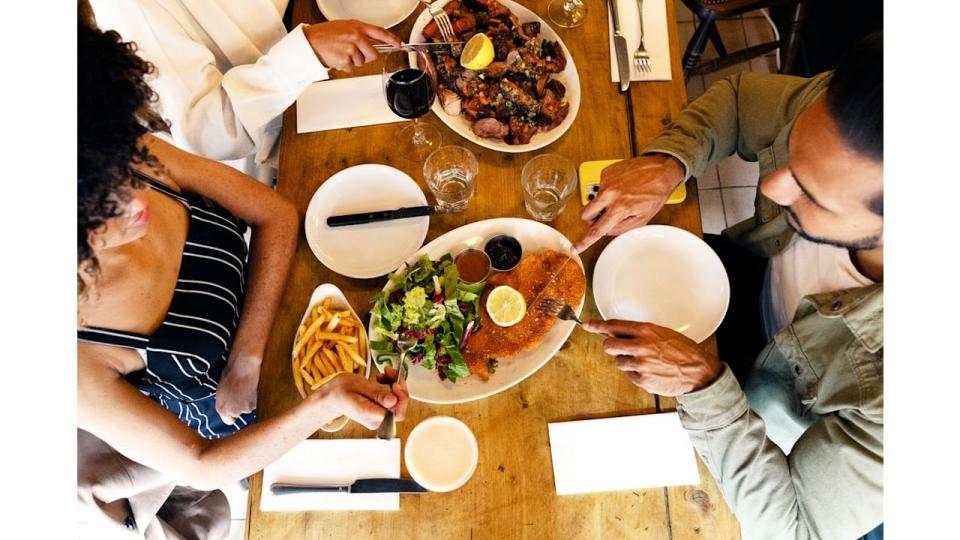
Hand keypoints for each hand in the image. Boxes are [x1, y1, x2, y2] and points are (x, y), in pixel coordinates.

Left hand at [215, 354, 261, 424]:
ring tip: (246, 388)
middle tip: (240, 393)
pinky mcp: (253, 405)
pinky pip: (254, 404)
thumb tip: (228, 402)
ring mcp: (243, 409)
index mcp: (221, 408)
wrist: (243, 367)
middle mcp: (231, 412)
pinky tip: (251, 389)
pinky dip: (254, 398)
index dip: (232, 414)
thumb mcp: (222, 389)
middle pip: (238, 414)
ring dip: (247, 402)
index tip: (234, 406)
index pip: (228, 420)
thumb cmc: (231, 374)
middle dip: (240, 406)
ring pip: (247, 408)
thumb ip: (225, 401)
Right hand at [304, 20, 401, 72]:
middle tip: (353, 53)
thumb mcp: (344, 27)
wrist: (310, 41)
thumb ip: (359, 33)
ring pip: (362, 62)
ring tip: (341, 53)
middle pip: (373, 54)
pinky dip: (345, 66)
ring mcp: (351, 48)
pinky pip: (351, 68)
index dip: (392, 39)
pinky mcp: (346, 59)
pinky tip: (337, 58)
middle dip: (366, 56)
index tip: (399, 43)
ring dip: (352, 61)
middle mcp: (356, 36)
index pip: (380, 32)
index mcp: (357, 26)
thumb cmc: (324, 35)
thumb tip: (371, 42)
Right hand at [316, 368, 409, 429]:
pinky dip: (392, 387)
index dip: (401, 398)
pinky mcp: (380, 412)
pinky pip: (393, 401)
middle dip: (399, 388)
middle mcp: (376, 420)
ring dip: (395, 385)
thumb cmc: (341, 391)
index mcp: (369, 414)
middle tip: (390, 372)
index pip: (396, 414)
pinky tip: (383, 379)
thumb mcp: (358, 387)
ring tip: (385, 373)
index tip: (395, 383)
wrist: (333, 396)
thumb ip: (376, 394)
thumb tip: (393, 400)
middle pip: (399, 408)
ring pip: (398, 403)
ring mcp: (379, 418)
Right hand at [573, 155, 684, 252]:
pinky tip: (621, 187)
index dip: (585, 241)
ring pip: (593, 200)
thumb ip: (622, 228)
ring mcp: (606, 181)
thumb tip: (607, 231)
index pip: (598, 229)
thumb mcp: (643, 217)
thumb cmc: (656, 192)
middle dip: (592, 218)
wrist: (661, 169)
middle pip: (585, 214)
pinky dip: (608, 190)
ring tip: (621, 197)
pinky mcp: (606, 172)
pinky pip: (600, 187)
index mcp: (620, 207)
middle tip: (604, 217)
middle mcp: (610, 194)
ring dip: (603, 203)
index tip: (576, 247)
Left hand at [583, 319, 720, 395]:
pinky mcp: (643, 380)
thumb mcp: (664, 333)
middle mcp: (641, 346)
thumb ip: (641, 332)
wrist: (698, 372)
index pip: (614, 326)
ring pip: (617, 361)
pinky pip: (628, 375)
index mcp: (647, 331)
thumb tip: (619, 332)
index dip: (597, 325)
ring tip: (642, 361)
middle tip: (619, 347)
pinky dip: (635, 373)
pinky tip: (648, 370)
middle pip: (608, 345)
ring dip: (625, 361)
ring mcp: (641, 364)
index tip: (588, 325)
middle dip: (611, 346)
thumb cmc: (684, 351)